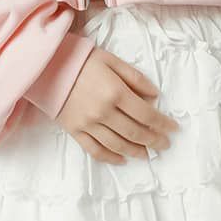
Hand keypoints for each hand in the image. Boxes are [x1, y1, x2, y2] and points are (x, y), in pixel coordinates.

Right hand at [57, 46, 181, 163]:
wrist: (47, 67)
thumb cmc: (81, 60)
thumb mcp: (112, 61)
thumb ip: (135, 78)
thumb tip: (155, 96)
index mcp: (116, 93)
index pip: (146, 114)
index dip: (162, 124)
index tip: (173, 129)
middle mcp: (103, 112)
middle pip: (134, 132)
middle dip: (153, 140)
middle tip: (164, 145)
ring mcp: (88, 124)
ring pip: (117, 144)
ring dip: (135, 151)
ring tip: (147, 155)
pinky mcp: (74, 130)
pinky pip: (94, 150)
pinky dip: (109, 157)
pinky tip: (121, 160)